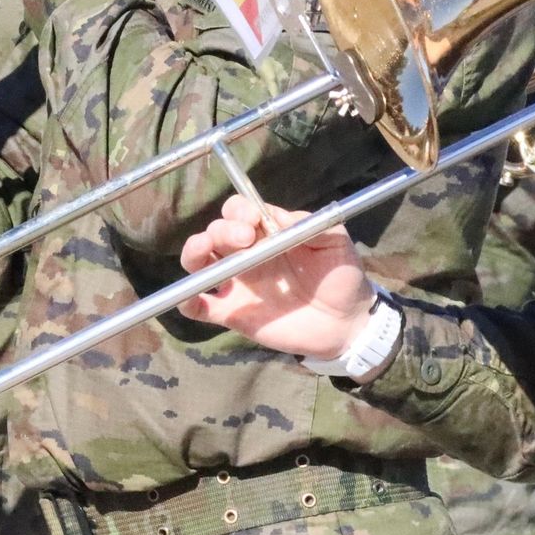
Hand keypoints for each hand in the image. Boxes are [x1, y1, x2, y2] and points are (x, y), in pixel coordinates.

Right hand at [177, 195, 376, 360]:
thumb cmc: (341, 277)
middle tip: (245, 238)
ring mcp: (237, 283)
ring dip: (194, 252)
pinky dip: (187, 300)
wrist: (347, 324)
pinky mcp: (232, 313)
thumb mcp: (336, 243)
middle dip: (223, 230)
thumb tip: (278, 217)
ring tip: (202, 250)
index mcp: (266, 234)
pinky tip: (188, 299)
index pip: (238, 211)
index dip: (239, 211)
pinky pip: (201, 306)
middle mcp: (245, 254)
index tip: (253, 220)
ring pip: (199, 262)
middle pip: (216, 232)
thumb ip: (311, 225)